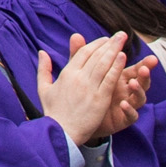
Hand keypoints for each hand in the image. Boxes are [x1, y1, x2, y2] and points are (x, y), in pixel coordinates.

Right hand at [37, 31, 133, 146]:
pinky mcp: (99, 99)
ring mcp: (89, 87)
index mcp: (66, 73)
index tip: (105, 39)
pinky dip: (116, 67)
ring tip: (123, 40)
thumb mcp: (43, 88)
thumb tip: (42, 52)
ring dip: (115, 51)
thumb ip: (44, 68)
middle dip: (109, 43)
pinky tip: (123, 58)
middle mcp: (78, 77)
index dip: (95, 44)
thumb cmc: (53, 111)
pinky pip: (109, 79)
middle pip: (96, 55)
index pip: (83, 53)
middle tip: (120, 34)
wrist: (61, 132)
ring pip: (104, 64)